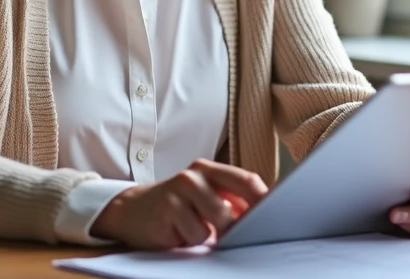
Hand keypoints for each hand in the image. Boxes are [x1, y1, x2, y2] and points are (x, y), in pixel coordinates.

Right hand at [91, 159, 268, 248]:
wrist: (132, 210)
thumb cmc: (177, 206)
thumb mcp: (204, 198)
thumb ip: (230, 201)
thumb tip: (265, 216)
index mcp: (210, 169)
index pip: (247, 180)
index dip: (265, 200)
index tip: (278, 217)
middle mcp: (195, 174)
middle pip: (233, 204)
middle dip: (240, 226)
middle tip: (241, 237)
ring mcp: (179, 190)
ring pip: (216, 223)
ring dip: (211, 236)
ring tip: (197, 230)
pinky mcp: (167, 209)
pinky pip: (195, 234)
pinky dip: (193, 241)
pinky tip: (179, 233)